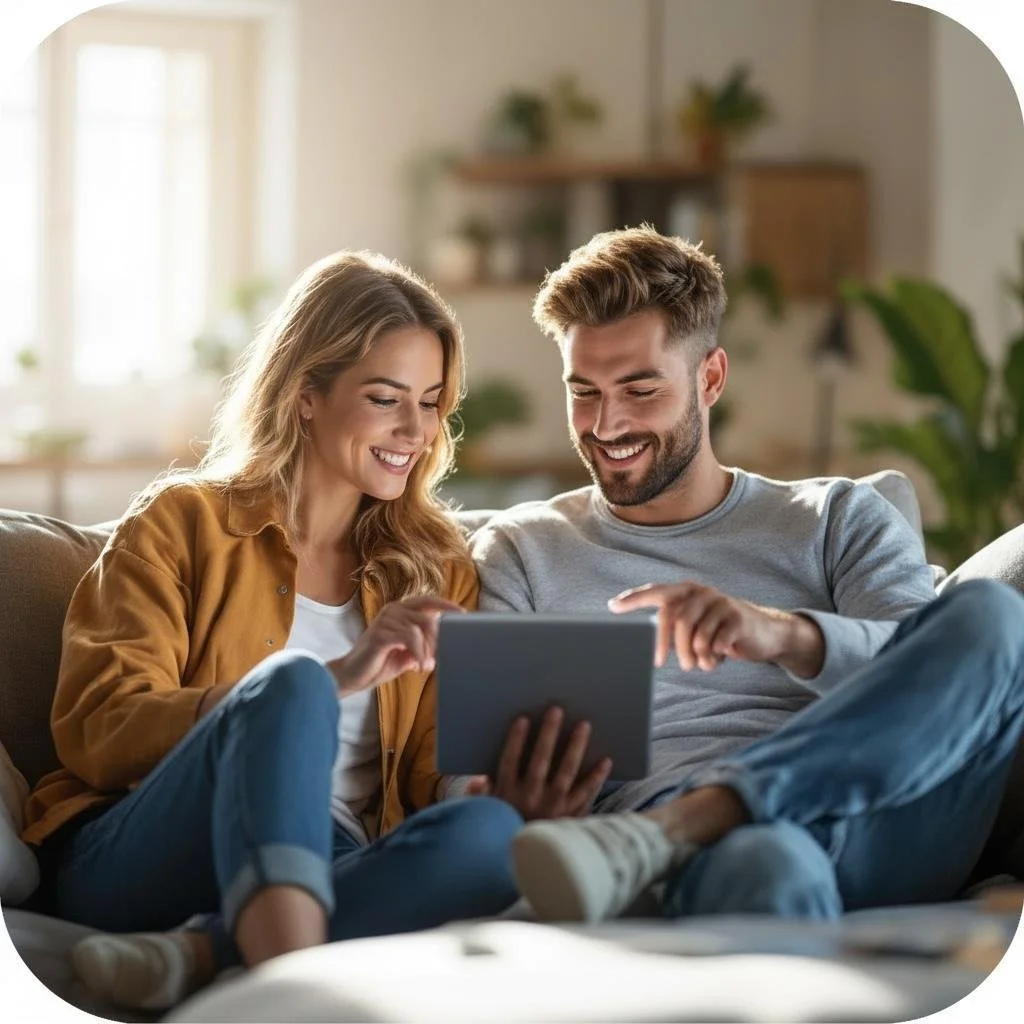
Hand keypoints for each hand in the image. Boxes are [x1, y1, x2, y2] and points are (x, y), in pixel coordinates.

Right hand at [328, 596, 464, 695]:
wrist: (351, 675)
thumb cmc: (380, 663)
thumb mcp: (408, 653)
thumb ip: (424, 646)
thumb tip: (445, 647)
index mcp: (400, 610)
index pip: (427, 601)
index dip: (446, 606)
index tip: (463, 614)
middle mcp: (393, 610)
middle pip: (427, 618)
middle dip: (437, 640)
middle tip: (437, 659)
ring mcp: (385, 620)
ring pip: (420, 629)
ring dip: (428, 651)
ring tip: (426, 667)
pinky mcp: (380, 634)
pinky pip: (409, 639)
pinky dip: (419, 653)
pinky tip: (418, 666)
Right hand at [464, 706, 611, 819]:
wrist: (527, 864)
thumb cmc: (505, 831)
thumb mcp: (486, 814)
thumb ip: (480, 796)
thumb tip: (478, 780)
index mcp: (507, 794)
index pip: (509, 761)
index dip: (515, 740)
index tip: (523, 719)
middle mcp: (530, 799)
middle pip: (539, 761)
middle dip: (548, 734)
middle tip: (557, 710)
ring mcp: (552, 808)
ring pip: (565, 773)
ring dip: (575, 747)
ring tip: (584, 725)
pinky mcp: (570, 817)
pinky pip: (585, 794)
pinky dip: (596, 777)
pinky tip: (606, 760)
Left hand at [609, 582, 823, 677]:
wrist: (764, 634)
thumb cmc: (720, 632)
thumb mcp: (695, 626)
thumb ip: (674, 628)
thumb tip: (643, 644)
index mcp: (687, 591)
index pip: (655, 592)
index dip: (634, 599)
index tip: (612, 607)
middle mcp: (701, 592)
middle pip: (673, 615)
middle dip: (664, 642)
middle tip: (658, 662)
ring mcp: (721, 603)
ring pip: (695, 634)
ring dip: (691, 655)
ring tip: (695, 665)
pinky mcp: (738, 618)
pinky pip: (716, 642)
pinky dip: (711, 657)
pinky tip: (716, 659)